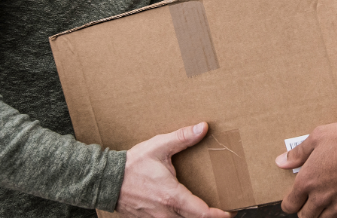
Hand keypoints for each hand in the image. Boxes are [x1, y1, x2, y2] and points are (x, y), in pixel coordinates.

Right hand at [116, 122, 232, 217]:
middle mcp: (166, 212)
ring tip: (206, 211)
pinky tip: (184, 210)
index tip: (230, 211)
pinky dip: (180, 217)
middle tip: (223, 210)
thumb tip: (203, 127)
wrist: (106, 180)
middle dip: (210, 217)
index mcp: (172, 196)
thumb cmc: (132, 165)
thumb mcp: (159, 147)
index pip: (202, 213)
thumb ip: (182, 138)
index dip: (218, 215)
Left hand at [276, 121, 336, 217]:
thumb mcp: (319, 137)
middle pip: (304, 217)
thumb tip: (281, 162)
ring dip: (321, 216)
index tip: (294, 199)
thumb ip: (298, 153)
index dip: (290, 203)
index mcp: (307, 180)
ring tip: (325, 206)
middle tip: (310, 202)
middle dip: (305, 210)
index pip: (289, 205)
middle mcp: (320, 197)